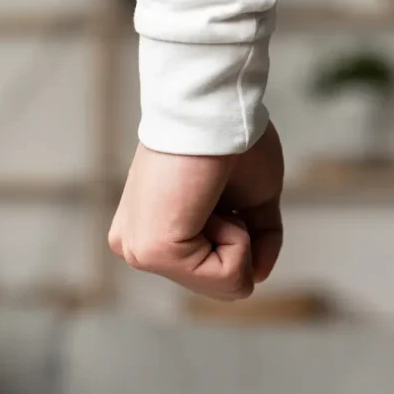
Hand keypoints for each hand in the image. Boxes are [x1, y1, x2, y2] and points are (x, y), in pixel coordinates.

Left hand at [108, 123, 283, 300]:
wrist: (213, 108)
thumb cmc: (230, 142)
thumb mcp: (251, 200)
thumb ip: (256, 241)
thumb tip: (256, 277)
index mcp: (150, 234)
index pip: (215, 272)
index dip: (241, 234)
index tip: (218, 192)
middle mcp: (136, 247)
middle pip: (220, 284)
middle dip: (239, 240)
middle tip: (216, 195)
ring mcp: (140, 252)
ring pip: (226, 284)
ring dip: (238, 236)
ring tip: (210, 196)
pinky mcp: (154, 252)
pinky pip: (227, 276)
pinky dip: (237, 238)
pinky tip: (208, 202)